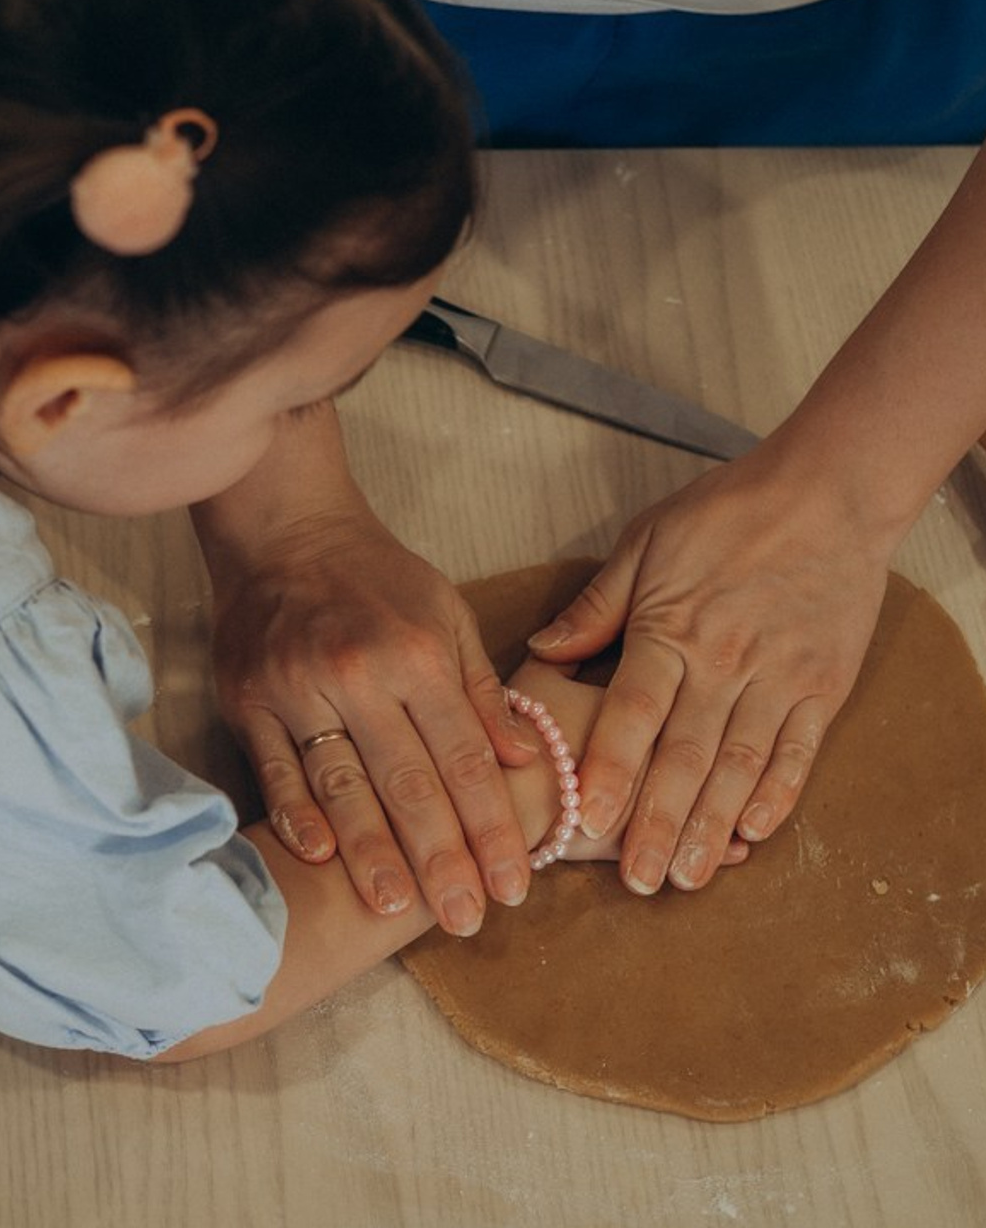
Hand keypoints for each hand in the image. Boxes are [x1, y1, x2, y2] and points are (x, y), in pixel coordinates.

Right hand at [209, 507, 540, 936]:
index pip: (465, 759)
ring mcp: (297, 690)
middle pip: (409, 784)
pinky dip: (296, 816)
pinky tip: (320, 859)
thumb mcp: (446, 614)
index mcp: (416, 655)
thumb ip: (481, 689)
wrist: (284, 531)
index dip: (493, 827)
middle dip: (443, 859)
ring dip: (373, 853)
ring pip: (342, 787)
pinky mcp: (249, 702)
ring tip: (399, 908)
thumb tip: (523, 758)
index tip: (515, 884)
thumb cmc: (376, 576)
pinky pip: (274, 770)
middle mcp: (358, 676)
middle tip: (468, 919)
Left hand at [527, 446, 892, 895]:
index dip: (614, 769)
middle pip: (686, 754)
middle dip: (660, 822)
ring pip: (741, 764)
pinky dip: (779, 794)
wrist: (828, 492)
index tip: (592, 820)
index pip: (636, 712)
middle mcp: (724, 662)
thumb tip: (542, 649)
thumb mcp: (646, 544)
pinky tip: (754, 832)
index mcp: (671, 629)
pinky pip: (799, 750)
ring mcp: (778, 677)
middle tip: (640, 879)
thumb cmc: (725, 513)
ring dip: (713, 824)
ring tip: (689, 875)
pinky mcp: (822, 685)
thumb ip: (596, 606)